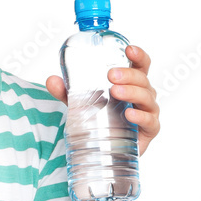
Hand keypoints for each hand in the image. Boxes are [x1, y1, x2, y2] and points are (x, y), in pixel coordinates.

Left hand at [45, 44, 159, 156]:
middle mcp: (143, 95)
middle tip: (111, 75)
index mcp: (131, 83)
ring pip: (147, 97)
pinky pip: (150, 121)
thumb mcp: (81, 104)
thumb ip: (67, 92)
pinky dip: (141, 116)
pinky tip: (130, 114)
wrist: (106, 151)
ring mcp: (148, 112)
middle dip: (128, 74)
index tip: (128, 49)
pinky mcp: (149, 131)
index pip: (140, 65)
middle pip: (142, 79)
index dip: (138, 55)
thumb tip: (51, 80)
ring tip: (116, 92)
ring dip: (133, 92)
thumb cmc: (101, 121)